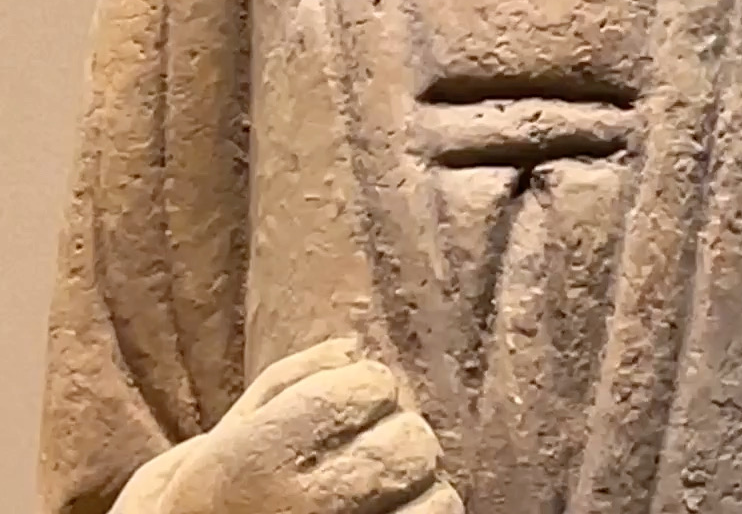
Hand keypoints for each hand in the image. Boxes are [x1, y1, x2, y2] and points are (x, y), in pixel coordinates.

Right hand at [117, 340, 460, 513]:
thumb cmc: (202, 507)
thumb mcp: (218, 441)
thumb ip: (284, 384)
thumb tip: (351, 345)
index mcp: (262, 458)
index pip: (371, 386)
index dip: (364, 388)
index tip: (341, 408)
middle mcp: (305, 509)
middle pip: (412, 441)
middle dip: (395, 436)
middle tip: (364, 454)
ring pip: (437, 496)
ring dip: (416, 489)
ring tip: (378, 496)